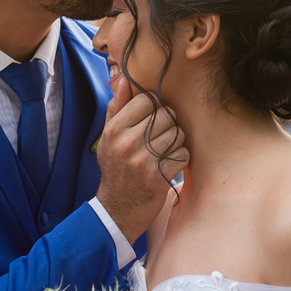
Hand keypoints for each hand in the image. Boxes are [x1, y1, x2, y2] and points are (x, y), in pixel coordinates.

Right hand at [95, 76, 188, 241]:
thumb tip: (124, 79)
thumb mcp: (107, 139)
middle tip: (160, 138)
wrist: (117, 210)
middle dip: (168, 125)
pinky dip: (180, 159)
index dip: (155, 107)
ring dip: (176, 142)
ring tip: (164, 152)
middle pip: (166, 115)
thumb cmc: (115, 170)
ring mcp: (143, 160)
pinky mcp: (159, 175)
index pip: (147, 100)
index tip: (152, 119)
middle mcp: (127, 142)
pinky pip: (183, 154)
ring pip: (178, 133)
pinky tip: (169, 165)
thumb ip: (116, 108)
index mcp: (114, 130)